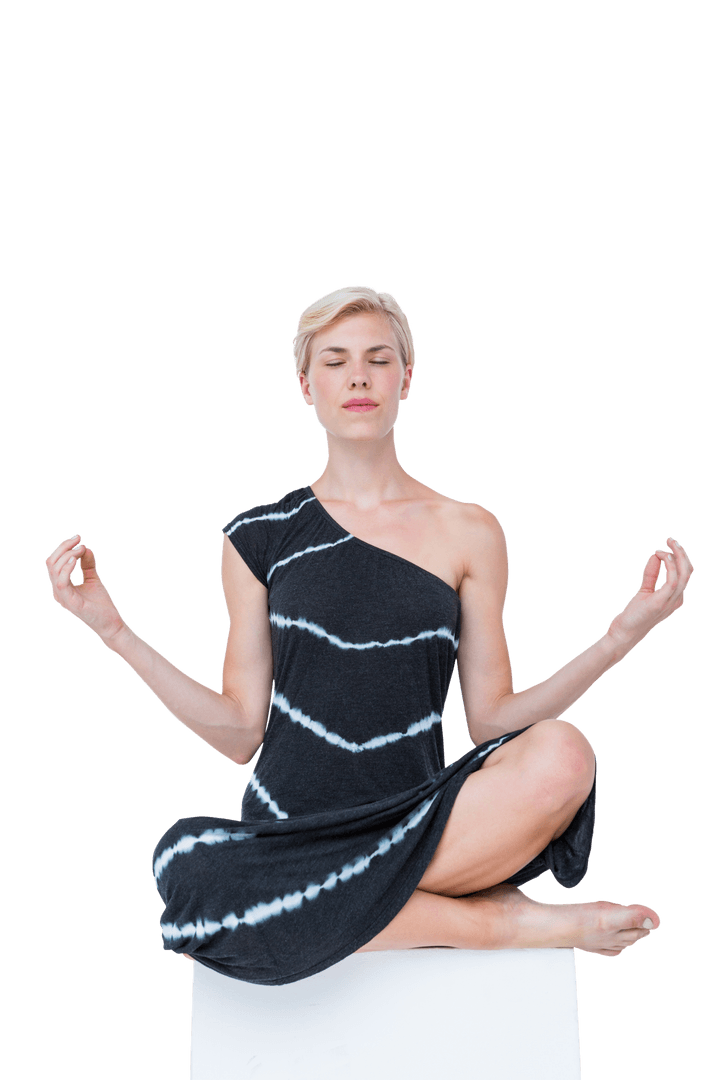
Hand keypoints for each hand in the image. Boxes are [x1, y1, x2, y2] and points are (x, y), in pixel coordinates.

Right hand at [44, 533, 125, 644]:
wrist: (111, 623)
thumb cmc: (100, 604)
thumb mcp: (92, 578)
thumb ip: (87, 564)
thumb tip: (84, 547)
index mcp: (61, 586)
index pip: (54, 562)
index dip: (64, 547)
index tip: (79, 537)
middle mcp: (58, 591)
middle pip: (51, 563)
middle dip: (64, 547)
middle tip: (79, 540)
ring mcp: (63, 598)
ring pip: (55, 570)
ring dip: (68, 555)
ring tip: (81, 549)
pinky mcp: (72, 603)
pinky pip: (61, 583)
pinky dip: (66, 569)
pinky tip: (76, 559)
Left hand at [606, 536, 694, 651]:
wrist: (624, 632)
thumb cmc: (635, 614)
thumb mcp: (646, 589)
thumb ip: (652, 573)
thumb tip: (656, 555)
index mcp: (675, 597)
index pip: (685, 573)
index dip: (678, 557)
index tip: (663, 547)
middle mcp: (677, 599)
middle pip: (688, 571)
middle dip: (681, 553)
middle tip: (670, 539)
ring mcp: (670, 601)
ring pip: (684, 574)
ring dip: (678, 555)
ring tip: (669, 543)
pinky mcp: (660, 602)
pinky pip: (672, 580)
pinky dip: (670, 566)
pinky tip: (662, 556)